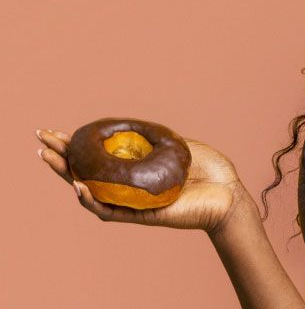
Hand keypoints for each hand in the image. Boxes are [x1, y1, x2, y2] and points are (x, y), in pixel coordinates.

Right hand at [36, 127, 252, 233]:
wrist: (228, 193)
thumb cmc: (208, 170)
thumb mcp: (178, 143)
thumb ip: (153, 137)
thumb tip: (129, 124)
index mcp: (136, 168)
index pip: (100, 156)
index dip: (77, 145)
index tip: (56, 132)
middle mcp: (129, 186)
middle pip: (86, 173)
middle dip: (61, 157)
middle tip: (41, 143)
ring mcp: (132, 201)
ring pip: (90, 193)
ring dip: (66, 176)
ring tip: (50, 159)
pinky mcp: (140, 215)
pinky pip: (109, 211)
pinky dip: (91, 200)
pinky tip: (78, 187)